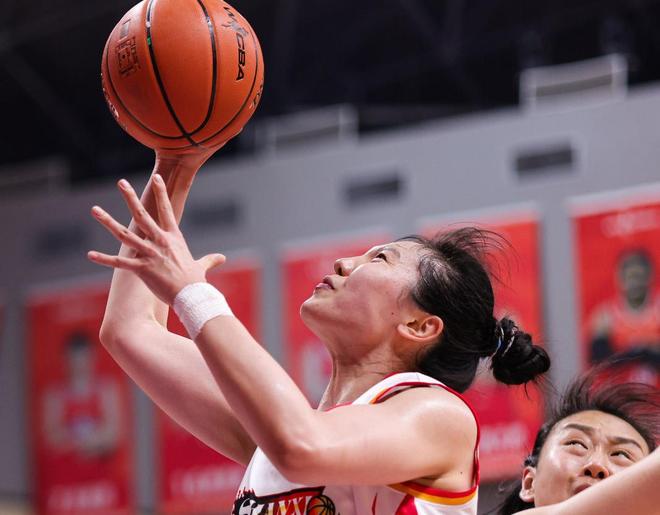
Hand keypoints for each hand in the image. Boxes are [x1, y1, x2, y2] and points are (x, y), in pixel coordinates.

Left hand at [88, 174, 225, 304]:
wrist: (192, 296)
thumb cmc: (196, 281)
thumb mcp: (201, 266)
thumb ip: (209, 259)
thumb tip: (222, 258)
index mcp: (173, 238)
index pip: (166, 210)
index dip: (161, 193)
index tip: (156, 178)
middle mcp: (160, 242)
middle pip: (142, 215)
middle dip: (130, 197)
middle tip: (121, 183)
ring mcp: (150, 254)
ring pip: (125, 234)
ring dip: (108, 221)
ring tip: (95, 210)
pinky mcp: (142, 269)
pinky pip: (119, 262)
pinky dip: (104, 259)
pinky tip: (90, 255)